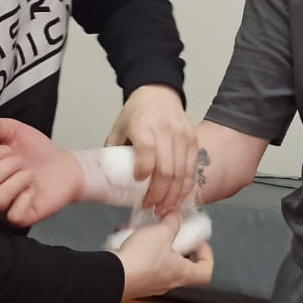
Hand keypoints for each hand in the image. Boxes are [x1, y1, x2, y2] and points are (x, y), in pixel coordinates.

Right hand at [0, 117, 82, 227]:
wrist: (63, 166)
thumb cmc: (37, 151)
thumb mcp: (17, 131)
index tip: (8, 149)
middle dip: (7, 167)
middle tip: (22, 162)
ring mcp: (2, 208)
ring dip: (17, 182)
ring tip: (29, 175)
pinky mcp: (20, 219)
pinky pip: (13, 215)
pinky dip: (25, 199)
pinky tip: (32, 191)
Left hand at [103, 85, 194, 216]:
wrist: (159, 93)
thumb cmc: (136, 113)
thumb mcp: (118, 127)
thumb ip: (114, 152)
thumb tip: (108, 180)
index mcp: (142, 123)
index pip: (146, 148)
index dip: (143, 168)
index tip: (138, 181)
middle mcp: (165, 128)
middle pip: (166, 167)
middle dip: (159, 193)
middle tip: (150, 206)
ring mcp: (182, 134)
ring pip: (182, 172)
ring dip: (173, 195)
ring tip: (163, 208)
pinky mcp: (194, 139)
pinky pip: (192, 168)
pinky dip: (185, 187)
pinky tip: (177, 198)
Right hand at [114, 212, 214, 300]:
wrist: (112, 277)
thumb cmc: (144, 257)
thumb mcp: (161, 232)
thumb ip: (172, 222)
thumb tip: (177, 216)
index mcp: (182, 273)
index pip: (205, 271)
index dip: (206, 255)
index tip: (198, 241)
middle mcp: (168, 282)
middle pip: (182, 265)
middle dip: (177, 246)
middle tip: (171, 232)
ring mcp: (150, 284)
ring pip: (159, 263)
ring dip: (155, 245)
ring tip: (146, 229)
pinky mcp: (134, 282)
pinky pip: (141, 263)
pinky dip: (138, 249)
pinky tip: (128, 234)